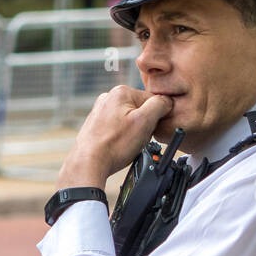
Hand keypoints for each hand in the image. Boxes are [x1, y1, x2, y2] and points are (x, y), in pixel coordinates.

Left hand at [55, 86, 173, 189]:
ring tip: (126, 143)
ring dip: (134, 132)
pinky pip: (119, 128)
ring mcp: (101, 111)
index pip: (153, 100)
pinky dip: (122, 137)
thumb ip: (159, 105)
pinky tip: (118, 145)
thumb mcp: (145, 122)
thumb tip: (166, 101)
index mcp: (121, 92)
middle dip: (144, 125)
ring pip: (131, 120)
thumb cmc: (114, 145)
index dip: (157, 117)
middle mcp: (108, 98)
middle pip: (141, 110)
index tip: (150, 128)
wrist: (89, 163)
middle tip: (137, 138)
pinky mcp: (97, 125)